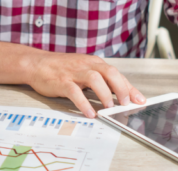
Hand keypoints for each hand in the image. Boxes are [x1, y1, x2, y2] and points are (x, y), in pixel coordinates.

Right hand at [27, 53, 145, 117]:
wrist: (37, 64)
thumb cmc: (62, 69)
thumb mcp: (84, 70)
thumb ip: (100, 81)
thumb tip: (119, 96)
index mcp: (94, 63)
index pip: (117, 74)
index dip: (130, 88)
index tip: (140, 100)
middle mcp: (86, 65)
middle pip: (109, 72)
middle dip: (120, 88)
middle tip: (125, 104)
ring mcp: (74, 72)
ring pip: (94, 79)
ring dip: (105, 94)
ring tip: (108, 108)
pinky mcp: (62, 81)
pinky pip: (75, 92)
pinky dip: (83, 103)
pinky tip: (89, 113)